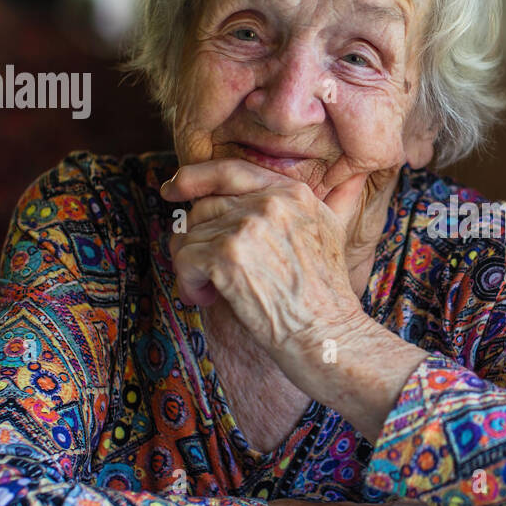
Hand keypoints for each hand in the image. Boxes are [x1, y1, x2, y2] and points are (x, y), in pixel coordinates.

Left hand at [161, 159, 366, 355]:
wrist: (328, 334)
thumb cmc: (327, 296)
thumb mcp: (332, 232)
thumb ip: (322, 202)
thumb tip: (333, 179)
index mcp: (294, 193)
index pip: (231, 171)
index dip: (195, 177)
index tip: (172, 189)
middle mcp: (270, 202)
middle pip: (204, 207)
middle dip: (196, 241)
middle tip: (208, 273)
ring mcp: (248, 227)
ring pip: (190, 236)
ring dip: (194, 269)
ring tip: (214, 292)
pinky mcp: (227, 256)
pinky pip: (184, 259)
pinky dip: (188, 284)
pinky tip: (208, 299)